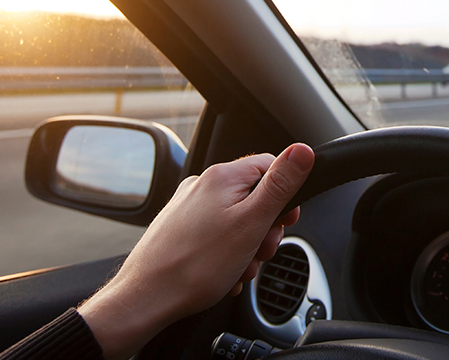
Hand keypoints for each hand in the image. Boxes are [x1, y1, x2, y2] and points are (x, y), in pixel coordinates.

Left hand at [79, 143, 314, 359]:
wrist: (146, 297)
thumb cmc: (196, 265)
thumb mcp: (252, 223)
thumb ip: (280, 186)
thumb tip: (302, 150)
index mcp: (222, 176)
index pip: (269, 167)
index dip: (284, 195)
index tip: (285, 221)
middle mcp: (202, 184)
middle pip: (253, 196)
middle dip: (264, 228)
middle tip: (259, 252)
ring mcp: (188, 206)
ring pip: (235, 219)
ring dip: (246, 246)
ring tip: (238, 268)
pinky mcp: (179, 227)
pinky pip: (216, 234)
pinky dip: (226, 253)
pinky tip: (223, 274)